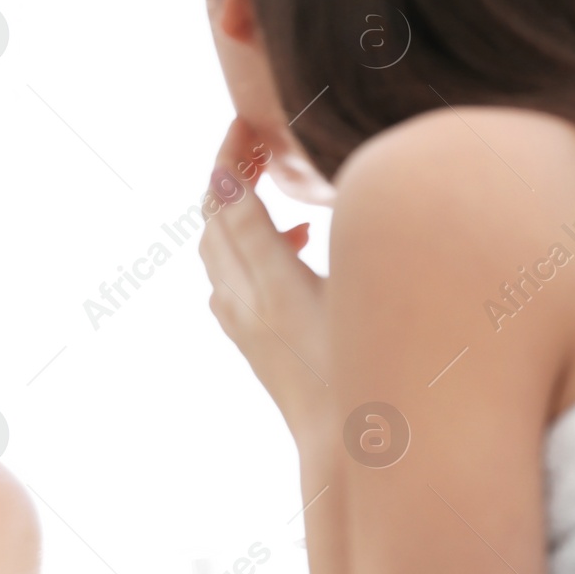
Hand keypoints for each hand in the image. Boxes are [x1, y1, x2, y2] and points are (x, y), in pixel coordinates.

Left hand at [198, 117, 329, 439]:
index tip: (241, 123)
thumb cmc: (361, 374)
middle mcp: (240, 301)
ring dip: (237, 212)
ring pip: (219, 250)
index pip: (228, 200)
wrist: (343, 450)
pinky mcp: (251, 342)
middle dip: (228, 175)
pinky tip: (294, 246)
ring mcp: (241, 324)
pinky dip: (248, 249)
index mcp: (265, 282)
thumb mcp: (341, 295)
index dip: (230, 155)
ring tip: (277, 192)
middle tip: (256, 143)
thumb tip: (267, 201)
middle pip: (213, 220)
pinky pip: (232, 279)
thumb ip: (292, 245)